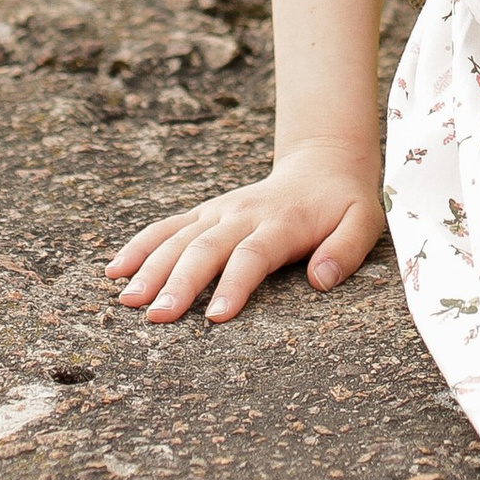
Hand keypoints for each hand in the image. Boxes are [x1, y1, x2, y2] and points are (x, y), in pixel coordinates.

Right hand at [106, 135, 384, 325]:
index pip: (253, 255)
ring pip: (179, 238)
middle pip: (207, 249)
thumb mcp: (364, 222)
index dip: (234, 284)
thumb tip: (321, 279)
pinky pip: (168, 226)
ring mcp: (220, 211)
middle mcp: (244, 214)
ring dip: (151, 268)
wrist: (323, 162)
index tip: (215, 317)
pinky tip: (115, 269)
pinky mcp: (205, 212)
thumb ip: (345, 251)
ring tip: (126, 299)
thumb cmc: (344, 203)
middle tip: (156, 317)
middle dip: (179, 283)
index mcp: (282, 222)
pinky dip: (140, 245)